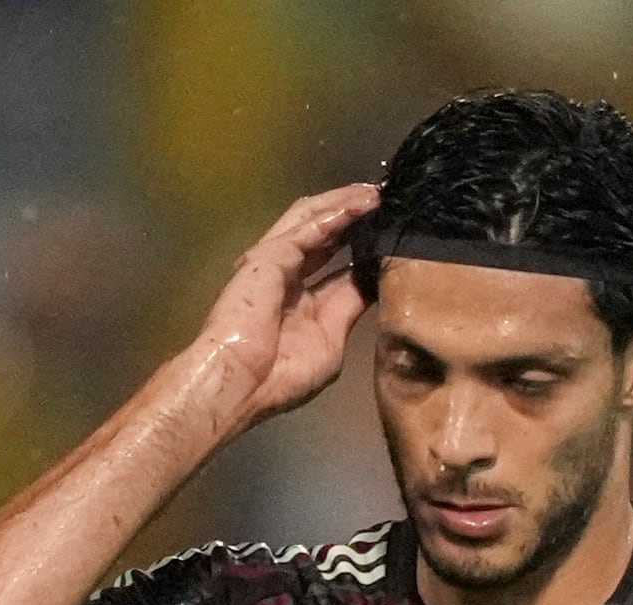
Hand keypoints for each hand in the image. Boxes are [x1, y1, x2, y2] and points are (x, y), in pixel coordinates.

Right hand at [190, 185, 380, 425]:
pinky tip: (361, 203)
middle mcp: (289, 276)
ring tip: (376, 192)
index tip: (390, 233)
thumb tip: (373, 280)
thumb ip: (349, 306)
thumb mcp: (331, 340)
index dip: (360, 246)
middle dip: (352, 214)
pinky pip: (307, 227)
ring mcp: (277, 261)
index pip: (336, 262)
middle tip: (384, 199)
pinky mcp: (271, 254)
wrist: (242, 383)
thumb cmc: (281, 376)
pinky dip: (335, 213)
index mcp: (302, 301)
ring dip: (344, 203)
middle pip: (324, 232)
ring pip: (313, 219)